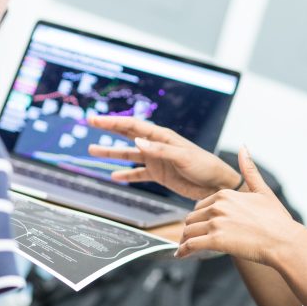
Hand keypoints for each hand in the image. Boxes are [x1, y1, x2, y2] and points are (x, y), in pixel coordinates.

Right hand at [86, 116, 240, 199]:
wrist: (217, 185)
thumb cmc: (205, 166)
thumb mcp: (183, 157)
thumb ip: (159, 150)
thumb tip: (137, 142)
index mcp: (162, 136)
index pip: (133, 126)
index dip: (113, 122)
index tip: (96, 120)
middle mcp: (156, 145)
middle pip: (127, 134)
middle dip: (108, 129)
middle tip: (89, 122)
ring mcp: (156, 160)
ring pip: (129, 154)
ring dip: (111, 153)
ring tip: (92, 150)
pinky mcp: (159, 175)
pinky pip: (138, 173)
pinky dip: (126, 174)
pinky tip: (114, 176)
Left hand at [176, 146, 304, 266]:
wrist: (285, 241)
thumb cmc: (277, 220)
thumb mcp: (263, 190)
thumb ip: (249, 170)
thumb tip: (243, 147)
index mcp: (226, 194)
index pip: (200, 205)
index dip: (200, 217)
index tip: (200, 226)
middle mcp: (218, 206)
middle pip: (192, 218)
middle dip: (191, 229)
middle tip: (191, 240)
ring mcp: (217, 223)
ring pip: (188, 231)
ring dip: (185, 241)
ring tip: (185, 249)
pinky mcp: (216, 240)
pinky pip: (191, 245)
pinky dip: (183, 251)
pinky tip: (182, 255)